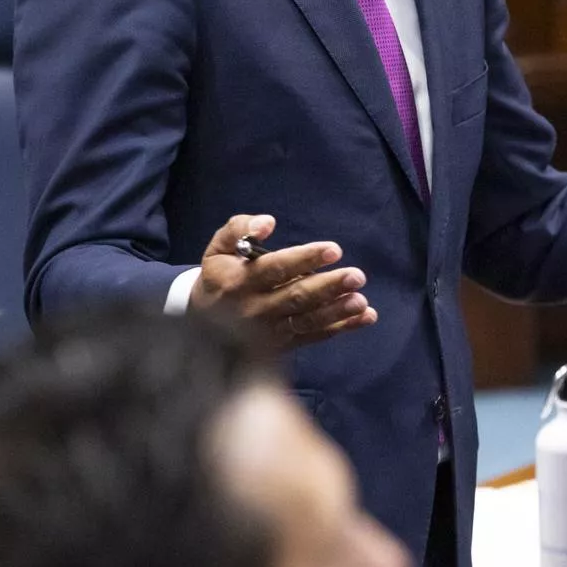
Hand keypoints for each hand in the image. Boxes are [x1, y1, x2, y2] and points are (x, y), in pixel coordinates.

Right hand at [190, 214, 378, 347]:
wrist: (202, 324)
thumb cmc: (220, 276)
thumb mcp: (219, 248)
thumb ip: (240, 229)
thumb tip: (268, 223)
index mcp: (240, 281)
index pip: (275, 268)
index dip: (305, 259)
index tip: (334, 250)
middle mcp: (256, 308)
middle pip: (296, 297)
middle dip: (328, 287)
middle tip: (357, 276)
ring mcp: (270, 330)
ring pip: (307, 320)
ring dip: (337, 312)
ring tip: (361, 301)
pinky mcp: (283, 344)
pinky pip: (314, 336)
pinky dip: (341, 328)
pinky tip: (364, 317)